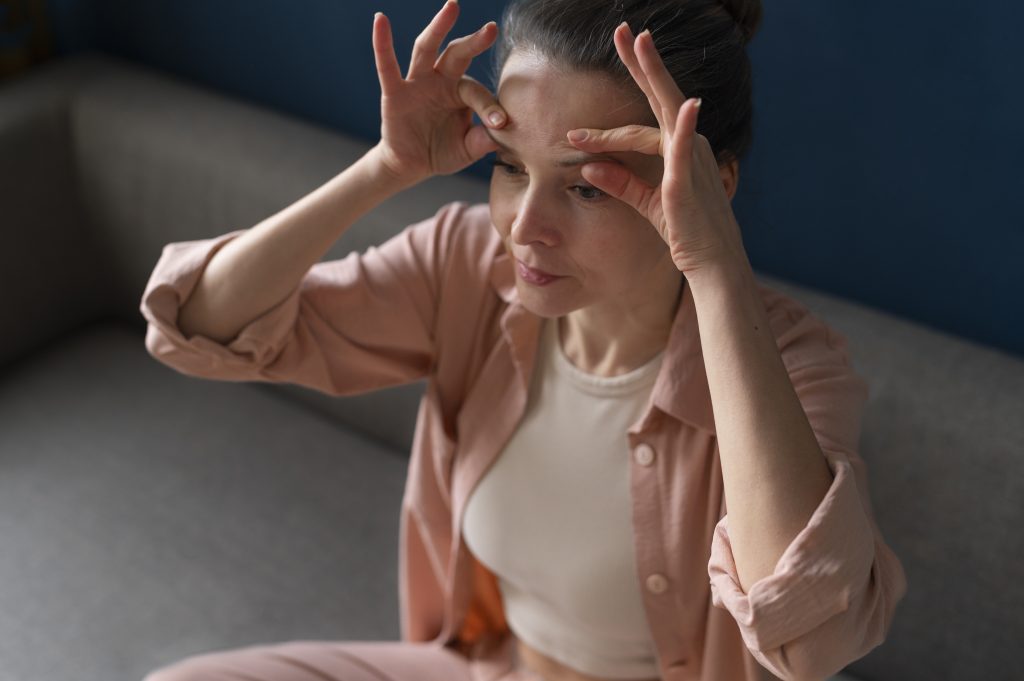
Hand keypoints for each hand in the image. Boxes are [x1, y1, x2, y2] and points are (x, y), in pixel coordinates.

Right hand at [371, 0, 506, 185]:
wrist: (411, 165)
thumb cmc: (442, 151)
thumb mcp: (467, 149)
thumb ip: (484, 140)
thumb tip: (503, 133)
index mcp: (461, 92)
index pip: (477, 93)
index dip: (489, 108)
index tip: (501, 124)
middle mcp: (440, 80)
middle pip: (457, 54)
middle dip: (474, 42)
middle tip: (491, 29)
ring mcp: (417, 83)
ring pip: (426, 49)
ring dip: (438, 27)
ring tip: (452, 7)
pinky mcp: (394, 93)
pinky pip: (387, 66)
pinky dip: (382, 43)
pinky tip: (380, 21)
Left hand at [565, 23, 745, 277]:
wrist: (711, 261)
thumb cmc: (685, 231)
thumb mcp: (646, 203)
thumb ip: (620, 183)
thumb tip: (589, 167)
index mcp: (677, 149)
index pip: (638, 126)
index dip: (606, 125)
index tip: (574, 131)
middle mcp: (687, 144)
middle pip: (659, 95)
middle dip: (641, 62)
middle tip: (624, 30)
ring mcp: (690, 157)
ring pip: (666, 109)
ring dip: (653, 74)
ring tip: (640, 43)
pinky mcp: (688, 179)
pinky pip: (685, 147)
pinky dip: (684, 124)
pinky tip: (686, 103)